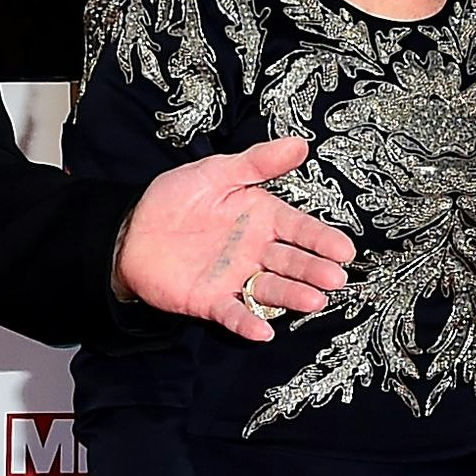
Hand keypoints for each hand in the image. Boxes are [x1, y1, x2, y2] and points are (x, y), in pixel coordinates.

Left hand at [113, 135, 355, 341]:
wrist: (131, 230)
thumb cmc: (175, 199)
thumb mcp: (217, 172)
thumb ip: (257, 163)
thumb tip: (299, 144)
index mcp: (261, 219)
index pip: (299, 229)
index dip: (321, 239)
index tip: (344, 249)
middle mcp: (254, 251)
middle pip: (291, 262)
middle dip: (314, 270)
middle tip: (335, 278)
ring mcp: (235, 278)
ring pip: (270, 289)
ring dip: (292, 296)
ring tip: (314, 300)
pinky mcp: (210, 301)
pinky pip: (233, 313)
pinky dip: (247, 323)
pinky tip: (263, 331)